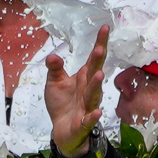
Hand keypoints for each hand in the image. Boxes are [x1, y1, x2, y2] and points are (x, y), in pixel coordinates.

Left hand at [45, 26, 109, 157]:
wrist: (62, 130)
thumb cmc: (62, 104)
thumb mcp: (54, 83)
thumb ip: (55, 69)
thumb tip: (52, 55)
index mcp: (83, 78)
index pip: (93, 59)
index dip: (99, 43)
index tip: (104, 28)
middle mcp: (89, 90)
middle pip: (94, 74)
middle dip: (97, 62)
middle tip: (100, 49)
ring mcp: (88, 106)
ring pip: (93, 95)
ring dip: (96, 86)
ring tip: (99, 74)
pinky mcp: (83, 123)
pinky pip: (88, 120)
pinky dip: (92, 117)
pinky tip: (95, 112)